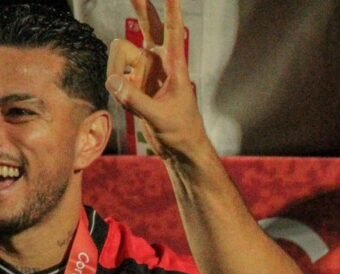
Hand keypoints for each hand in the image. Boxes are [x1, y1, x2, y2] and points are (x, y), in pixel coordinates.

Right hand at [104, 0, 209, 160]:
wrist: (181, 149)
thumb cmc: (181, 132)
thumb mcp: (160, 117)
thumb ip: (135, 99)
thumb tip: (113, 80)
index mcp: (176, 67)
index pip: (174, 32)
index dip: (171, 11)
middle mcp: (159, 62)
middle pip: (147, 25)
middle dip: (140, 5)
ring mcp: (146, 70)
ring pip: (120, 56)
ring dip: (120, 76)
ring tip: (136, 101)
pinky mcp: (135, 80)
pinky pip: (115, 75)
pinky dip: (119, 90)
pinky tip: (131, 104)